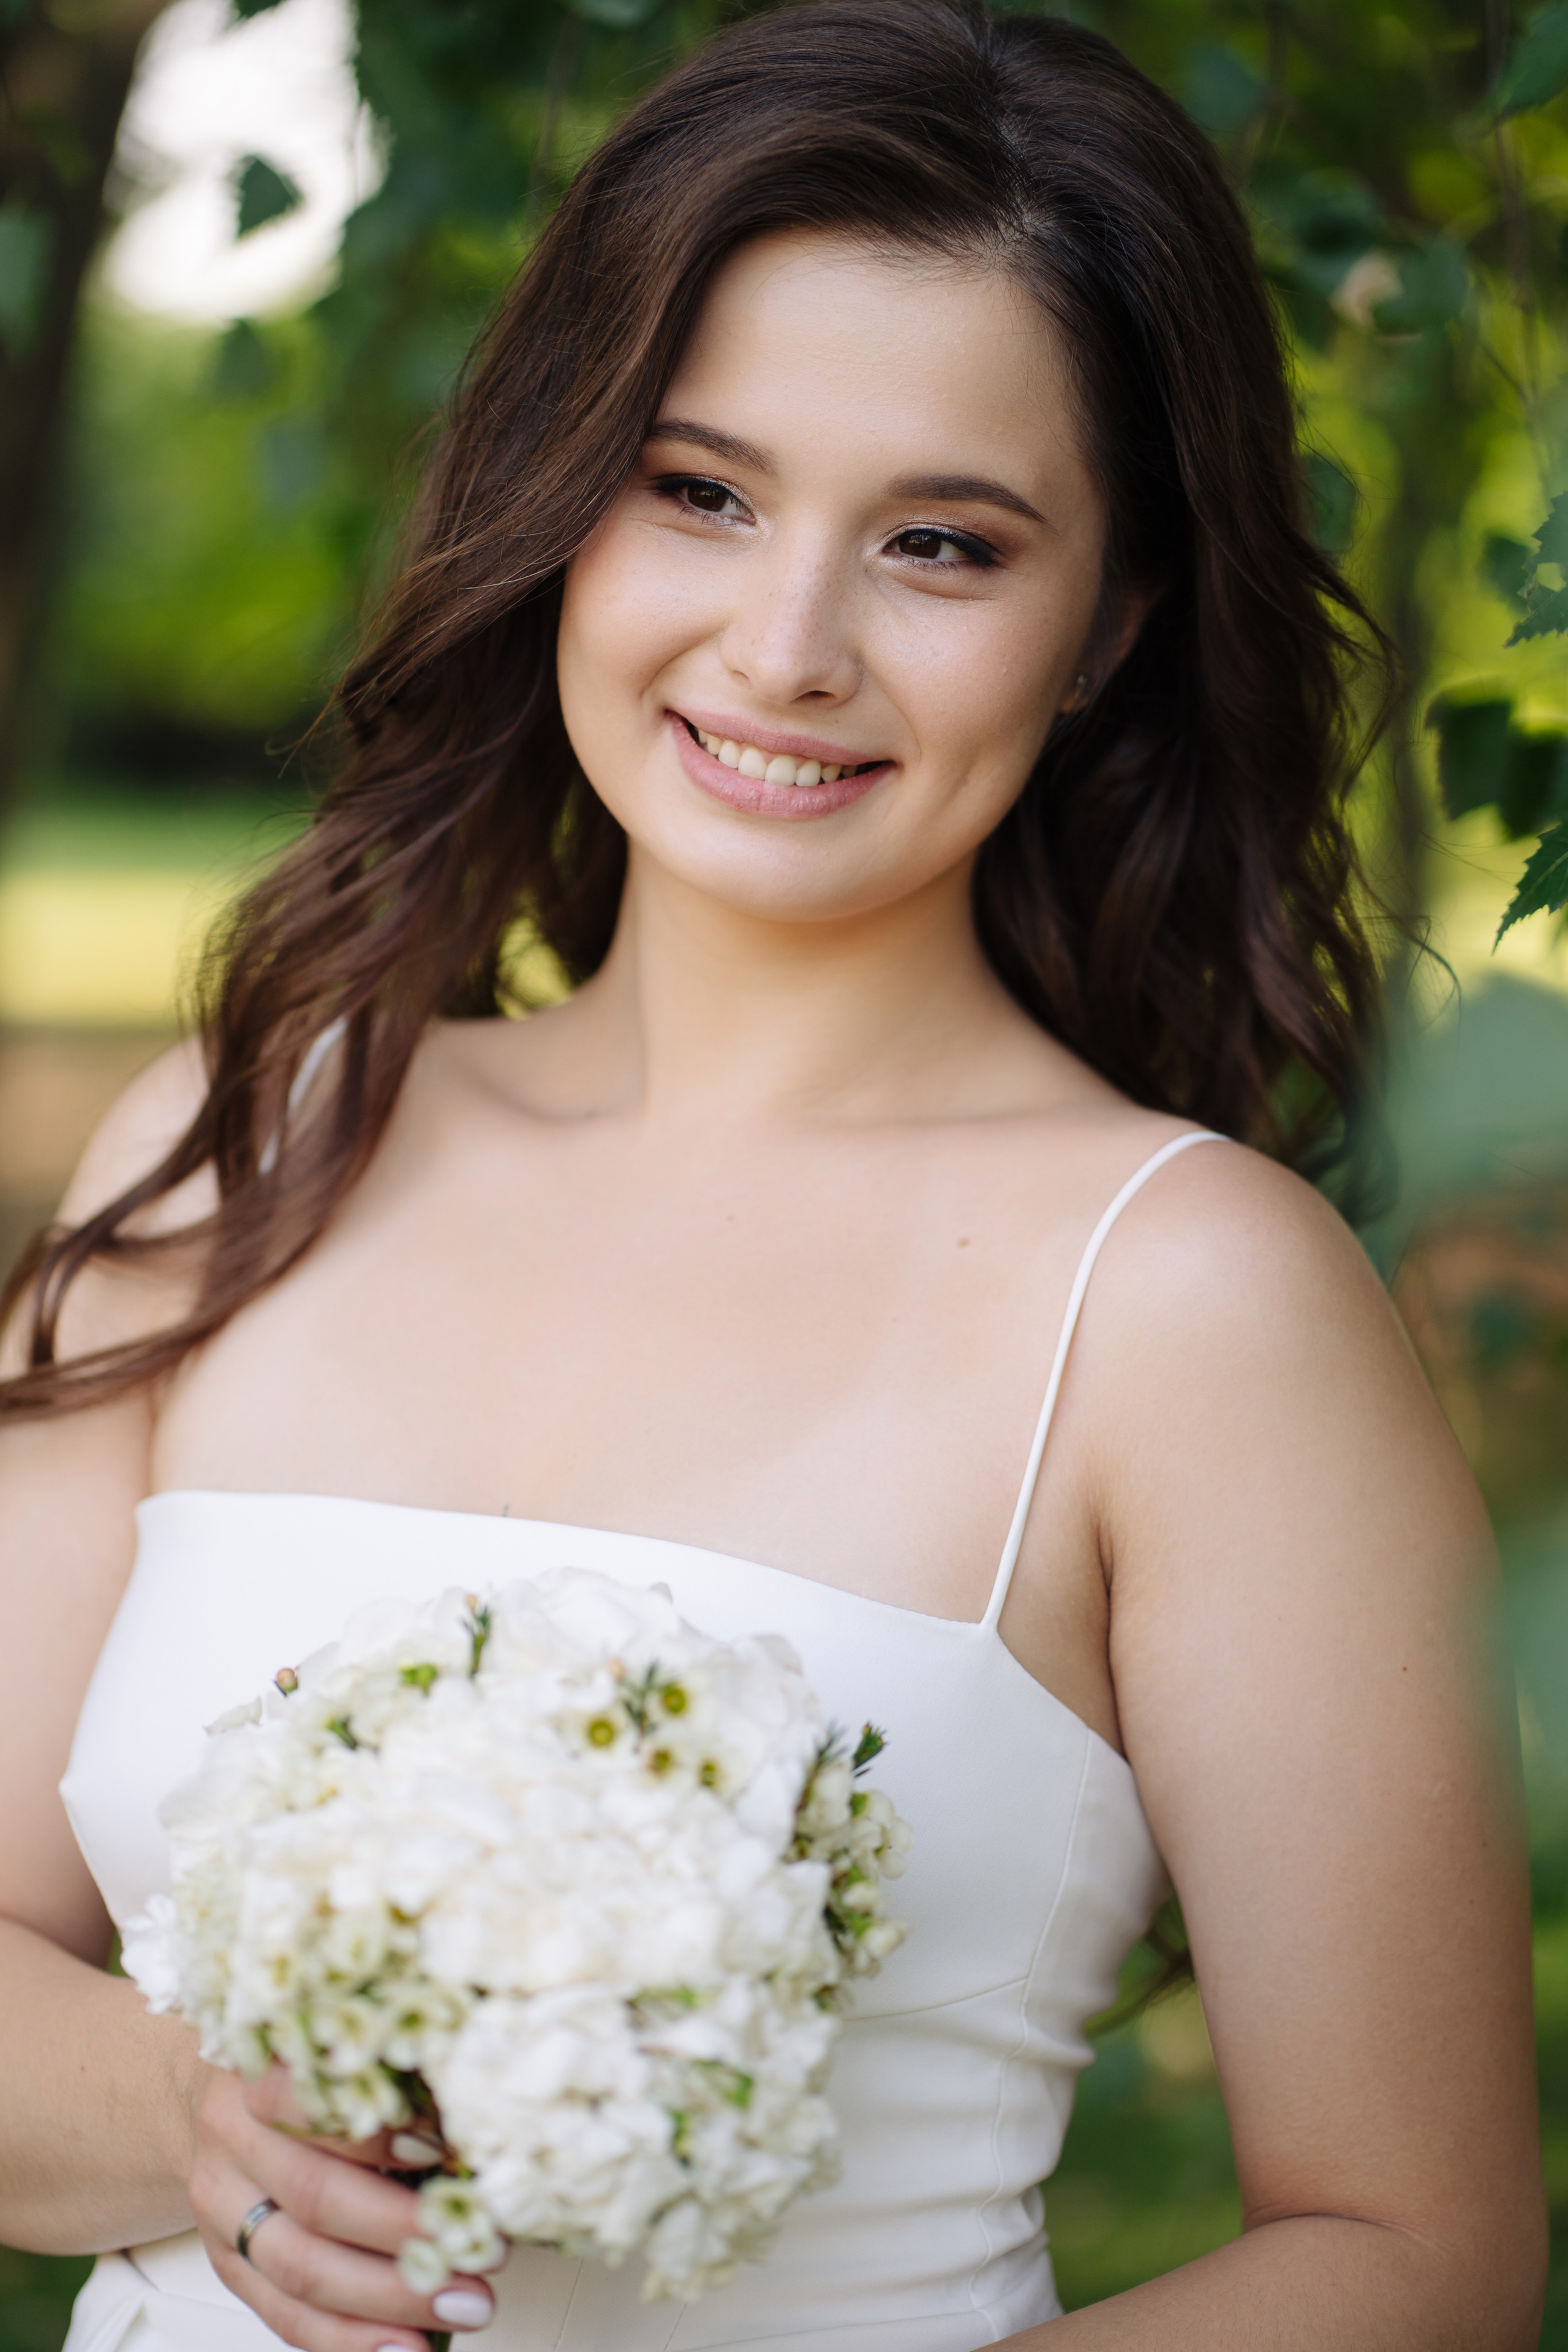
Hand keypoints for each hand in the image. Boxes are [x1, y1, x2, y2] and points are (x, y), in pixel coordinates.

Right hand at [189, 2066, 501, 2350]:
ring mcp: (223, 2204)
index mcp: (262, 2066)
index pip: (315, 2101)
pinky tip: (402, 2347)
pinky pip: (284, 2314)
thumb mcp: (347, 2049)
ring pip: (300, 2266)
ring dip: (389, 2297)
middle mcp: (232, 2135)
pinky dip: (348, 2339)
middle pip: (317, 2196)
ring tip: (460, 2304)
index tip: (445, 2153)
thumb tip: (483, 2116)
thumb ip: (402, 2072)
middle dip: (407, 2233)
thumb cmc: (309, 2070)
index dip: (382, 2133)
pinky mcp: (227, 2261)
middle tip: (482, 2251)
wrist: (225, 2097)